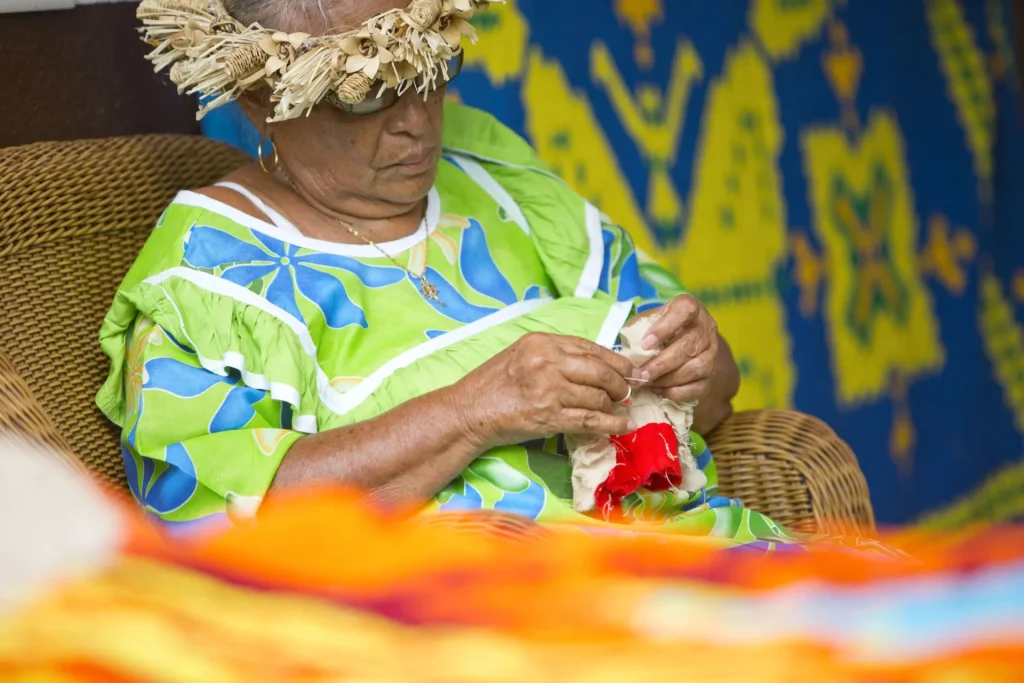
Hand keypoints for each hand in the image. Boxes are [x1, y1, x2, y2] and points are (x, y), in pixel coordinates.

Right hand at [451, 332, 636, 449]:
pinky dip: (610, 423)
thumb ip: (554, 355)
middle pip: (600, 371)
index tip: (630, 370)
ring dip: (613, 405)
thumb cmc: (492, 385)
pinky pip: (589, 420)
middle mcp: (547, 362)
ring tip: (619, 409)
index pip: (591, 348)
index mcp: (541, 343)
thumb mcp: (522, 355)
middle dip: (621, 384)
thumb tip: (594, 365)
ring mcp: (548, 389)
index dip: (616, 361)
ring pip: (597, 397)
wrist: (468, 412)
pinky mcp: (548, 416)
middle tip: (627, 392)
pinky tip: (622, 425)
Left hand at [630, 295, 719, 403]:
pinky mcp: (711, 376)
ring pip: (696, 368)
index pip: (686, 309)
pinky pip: (697, 387)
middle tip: (641, 374)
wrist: (684, 344)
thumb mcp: (648, 321)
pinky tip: (658, 389)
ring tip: (647, 382)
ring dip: (668, 379)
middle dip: (661, 363)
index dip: (666, 326)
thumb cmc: (660, 329)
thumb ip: (637, 329)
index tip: (646, 344)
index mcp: (691, 309)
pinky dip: (675, 391)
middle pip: (689, 345)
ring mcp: (712, 353)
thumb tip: (624, 351)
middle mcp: (706, 329)